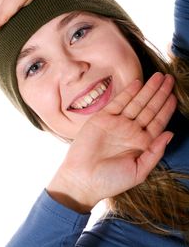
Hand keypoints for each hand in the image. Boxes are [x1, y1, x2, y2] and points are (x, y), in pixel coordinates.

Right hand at [47, 73, 175, 212]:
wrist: (82, 179)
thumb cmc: (111, 180)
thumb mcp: (138, 171)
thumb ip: (155, 152)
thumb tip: (170, 134)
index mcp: (141, 143)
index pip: (158, 121)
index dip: (167, 108)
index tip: (175, 96)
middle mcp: (131, 131)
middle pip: (149, 108)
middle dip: (160, 93)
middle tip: (169, 79)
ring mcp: (117, 123)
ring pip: (136, 102)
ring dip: (147, 89)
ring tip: (158, 77)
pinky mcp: (102, 118)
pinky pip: (118, 102)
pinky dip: (128, 92)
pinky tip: (138, 82)